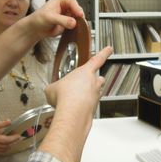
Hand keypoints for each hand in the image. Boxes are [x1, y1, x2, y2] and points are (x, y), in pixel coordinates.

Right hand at [0, 120, 20, 153]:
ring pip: (5, 150)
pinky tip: (8, 144)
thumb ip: (2, 124)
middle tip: (18, 138)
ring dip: (10, 145)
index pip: (7, 140)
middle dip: (14, 142)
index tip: (18, 136)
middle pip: (7, 146)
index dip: (14, 138)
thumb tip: (10, 121)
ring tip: (14, 141)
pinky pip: (1, 152)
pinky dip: (6, 148)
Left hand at [27, 0, 84, 38]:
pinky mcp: (70, 23)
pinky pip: (77, 25)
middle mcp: (67, 6)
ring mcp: (69, 14)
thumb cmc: (39, 18)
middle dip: (79, 16)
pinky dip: (77, 28)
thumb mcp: (50, 18)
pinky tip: (75, 30)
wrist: (36, 29)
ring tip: (77, 27)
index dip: (76, 7)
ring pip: (79, 18)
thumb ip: (62, 20)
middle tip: (79, 23)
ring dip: (79, 23)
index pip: (72, 1)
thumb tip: (73, 22)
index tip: (79, 15)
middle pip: (78, 9)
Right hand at [39, 46, 112, 161]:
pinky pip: (90, 105)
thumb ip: (54, 86)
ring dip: (88, 94)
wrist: (72, 112)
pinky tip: (73, 109)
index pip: (98, 59)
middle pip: (98, 78)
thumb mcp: (52, 87)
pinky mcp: (94, 108)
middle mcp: (94, 83)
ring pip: (95, 92)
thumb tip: (51, 90)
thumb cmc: (66, 97)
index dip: (104, 53)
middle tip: (82, 83)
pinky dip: (84, 106)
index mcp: (86, 71)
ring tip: (75, 98)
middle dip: (92, 79)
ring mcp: (95, 96)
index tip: (109, 49)